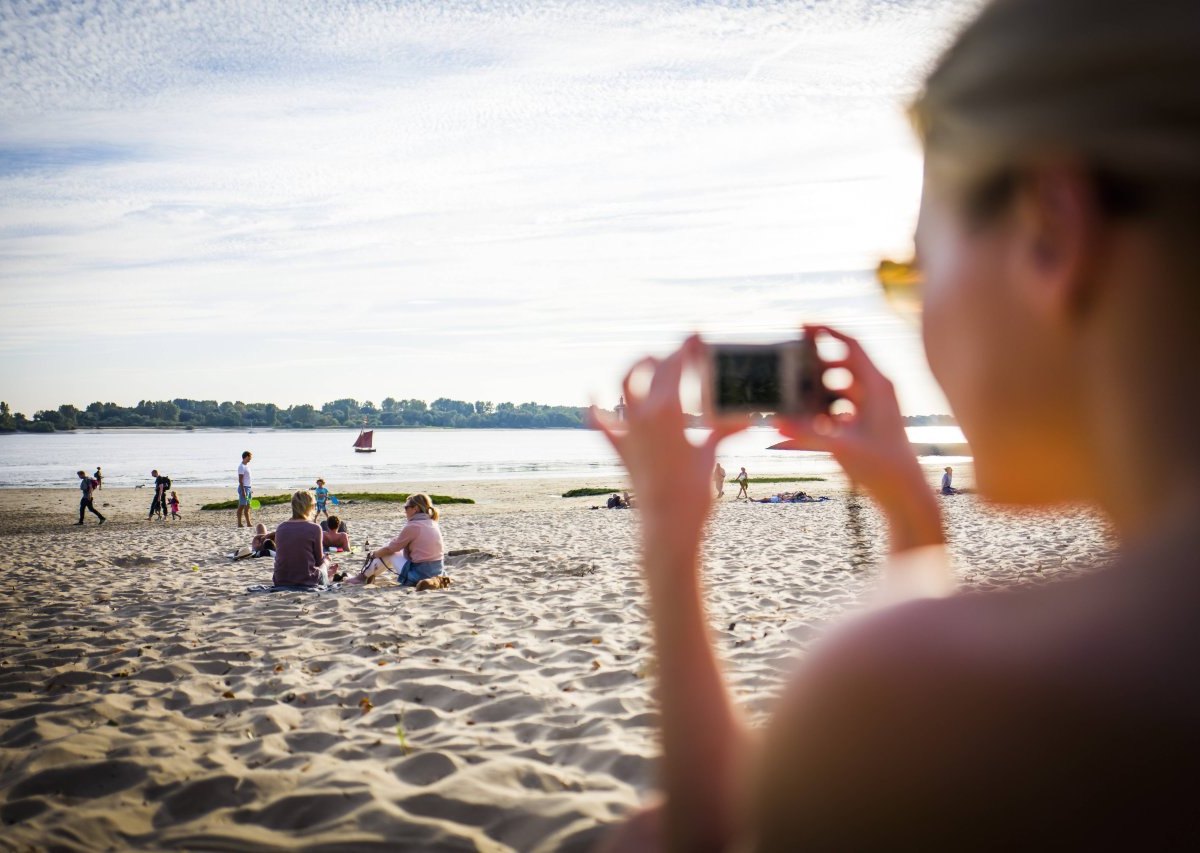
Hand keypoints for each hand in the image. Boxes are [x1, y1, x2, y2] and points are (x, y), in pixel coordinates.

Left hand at [591, 336, 746, 568]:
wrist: (667, 525)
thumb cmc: (693, 492)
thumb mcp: (711, 455)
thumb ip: (724, 431)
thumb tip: (750, 419)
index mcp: (668, 410)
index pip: (676, 364)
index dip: (686, 347)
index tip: (695, 335)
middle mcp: (643, 415)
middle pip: (650, 370)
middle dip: (664, 356)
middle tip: (678, 352)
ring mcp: (628, 431)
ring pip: (622, 387)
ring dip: (632, 370)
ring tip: (645, 362)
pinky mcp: (619, 449)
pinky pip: (600, 423)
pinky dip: (595, 408)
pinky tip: (591, 393)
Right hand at [777, 325, 942, 552]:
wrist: (905, 495)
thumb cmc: (884, 468)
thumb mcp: (842, 447)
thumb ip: (807, 433)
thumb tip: (777, 422)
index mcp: (878, 385)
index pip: (851, 344)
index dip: (826, 330)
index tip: (802, 324)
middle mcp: (878, 390)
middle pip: (842, 362)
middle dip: (815, 361)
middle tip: (789, 360)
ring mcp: (874, 406)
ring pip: (841, 384)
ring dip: (818, 386)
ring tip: (795, 392)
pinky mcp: (868, 421)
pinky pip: (842, 403)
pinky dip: (824, 405)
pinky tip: (808, 418)